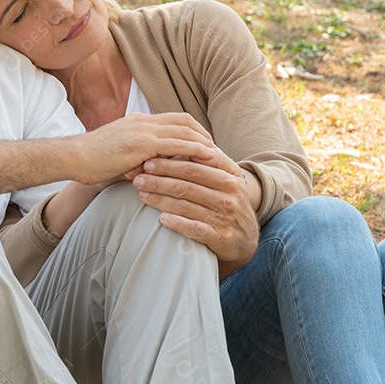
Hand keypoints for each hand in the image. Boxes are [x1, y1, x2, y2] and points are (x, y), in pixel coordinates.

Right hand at [75, 112, 215, 184]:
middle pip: (184, 120)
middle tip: (217, 150)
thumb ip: (136, 158)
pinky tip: (207, 156)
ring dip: (204, 141)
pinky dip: (195, 147)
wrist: (72, 158)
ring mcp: (142, 129)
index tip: (204, 144)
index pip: (172, 120)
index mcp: (137, 122)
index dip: (192, 130)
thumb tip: (149, 170)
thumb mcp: (118, 156)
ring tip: (219, 154)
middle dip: (203, 134)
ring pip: (184, 129)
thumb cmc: (90, 162)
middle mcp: (142, 120)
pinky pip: (176, 143)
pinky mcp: (141, 142)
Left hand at [130, 146, 258, 275]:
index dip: (169, 162)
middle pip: (187, 183)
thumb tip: (175, 144)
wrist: (246, 239)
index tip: (147, 160)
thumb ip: (205, 163)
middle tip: (138, 177)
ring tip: (141, 195)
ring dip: (161, 200)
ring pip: (187, 205)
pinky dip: (177, 223)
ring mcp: (226, 216)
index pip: (195, 165)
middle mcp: (230, 194)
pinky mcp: (221, 237)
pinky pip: (195, 228)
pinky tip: (161, 219)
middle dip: (159, 180)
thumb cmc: (227, 202)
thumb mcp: (224, 179)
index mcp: (229, 175)